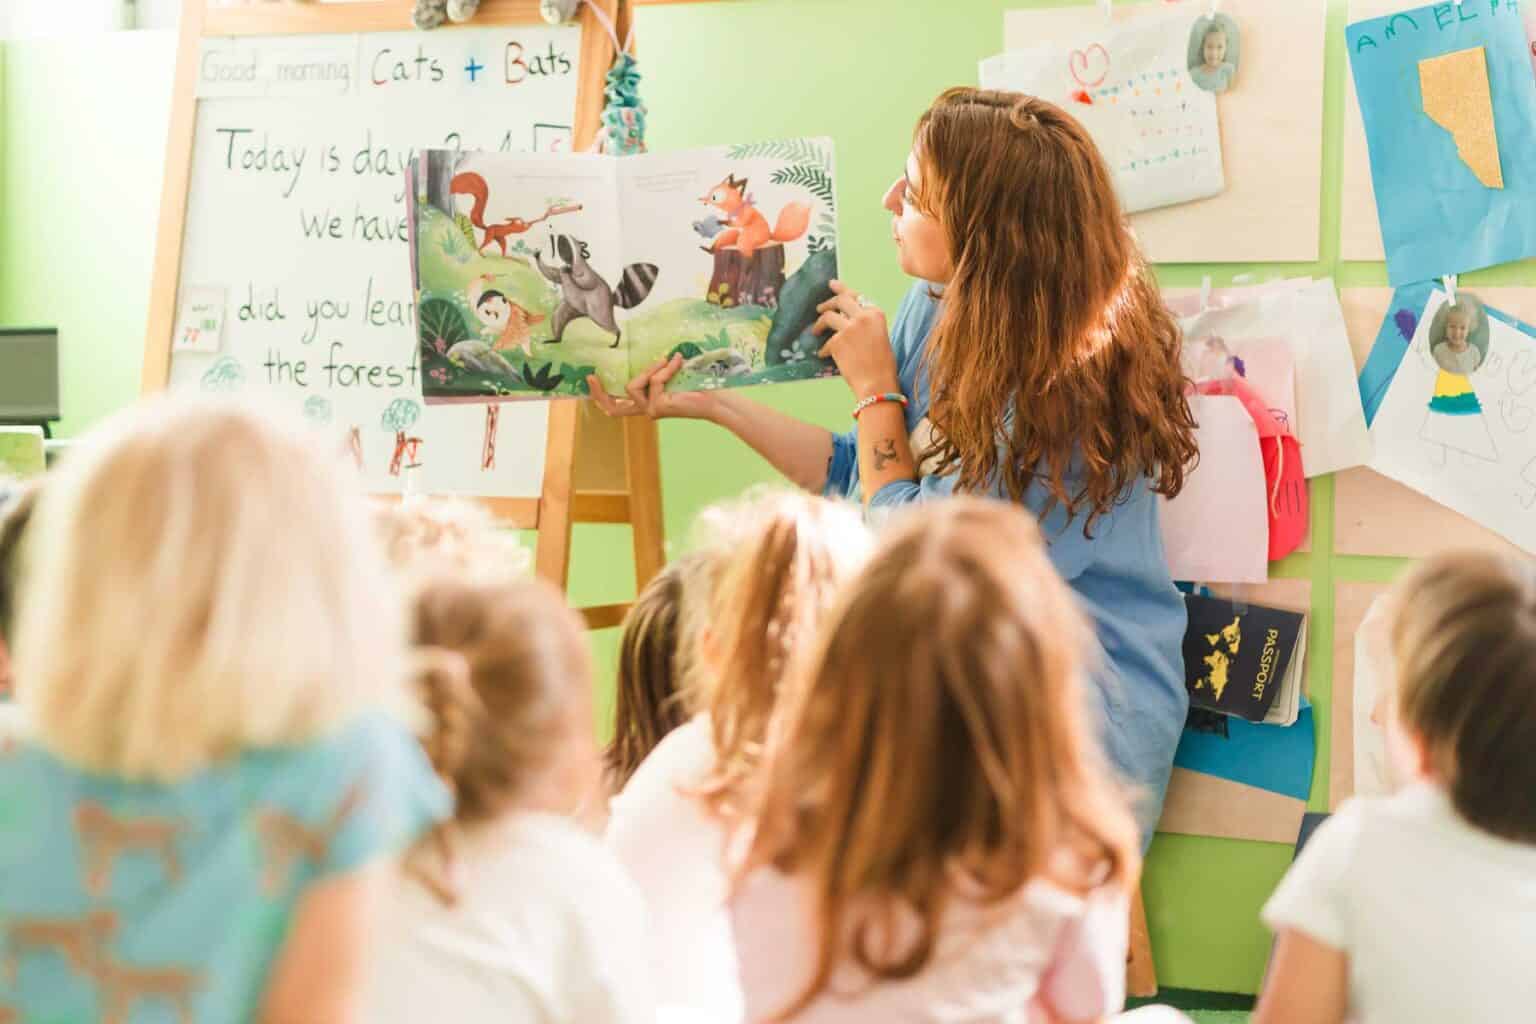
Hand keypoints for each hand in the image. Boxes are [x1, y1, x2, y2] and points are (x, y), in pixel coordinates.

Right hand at [587, 354, 718, 420]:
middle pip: (613, 408)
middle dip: (599, 393)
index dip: (601, 396)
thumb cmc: (696, 385)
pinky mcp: (657, 408)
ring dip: (650, 370)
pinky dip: (665, 369)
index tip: (591, 378)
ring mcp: (650, 411)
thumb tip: (647, 355)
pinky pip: (653, 381)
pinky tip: (678, 361)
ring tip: (668, 360)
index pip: (618, 405)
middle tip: (591, 377)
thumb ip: (655, 371)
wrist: (715, 399)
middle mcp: (646, 410)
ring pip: (633, 386)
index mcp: (647, 403)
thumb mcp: (669, 375)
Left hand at [813, 280, 899, 399]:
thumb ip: (866, 324)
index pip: (857, 296)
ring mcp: (848, 328)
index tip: (833, 286)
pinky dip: (824, 349)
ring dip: (819, 323)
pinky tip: (824, 355)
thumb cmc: (882, 365)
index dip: (844, 291)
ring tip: (815, 330)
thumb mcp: (880, 336)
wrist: (877, 384)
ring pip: (828, 316)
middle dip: (828, 302)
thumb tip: (847, 319)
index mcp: (876, 314)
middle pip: (841, 300)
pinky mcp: (837, 342)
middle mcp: (862, 316)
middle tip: (819, 307)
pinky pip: (826, 342)